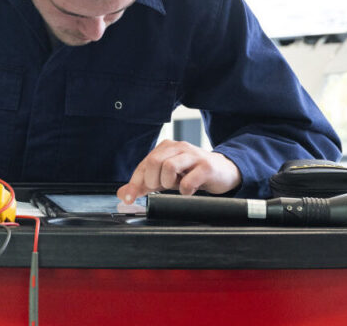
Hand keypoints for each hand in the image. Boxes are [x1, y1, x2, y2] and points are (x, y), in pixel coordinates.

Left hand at [116, 140, 241, 203]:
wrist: (223, 171)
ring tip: (176, 186)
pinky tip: (188, 190)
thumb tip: (122, 194)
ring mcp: (193, 155)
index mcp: (165, 148)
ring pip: (169, 166)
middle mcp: (178, 147)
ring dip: (168, 183)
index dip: (134, 183)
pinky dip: (185, 189)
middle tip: (161, 188)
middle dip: (152, 181)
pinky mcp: (207, 167)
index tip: (128, 198)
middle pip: (154, 162)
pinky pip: (189, 180)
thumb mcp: (165, 178)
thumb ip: (144, 185)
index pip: (144, 164)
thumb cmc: (191, 173)